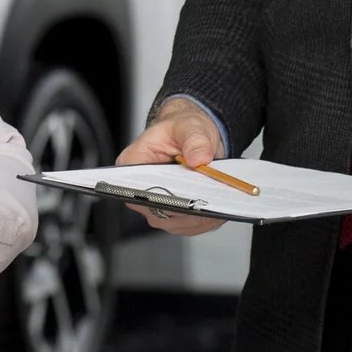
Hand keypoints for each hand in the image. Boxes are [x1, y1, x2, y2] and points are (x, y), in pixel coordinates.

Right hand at [116, 98, 226, 236]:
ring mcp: (158, 204)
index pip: (139, 191)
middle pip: (158, 212)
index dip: (162, 198)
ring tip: (218, 206)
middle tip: (209, 203)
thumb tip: (198, 158)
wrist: (193, 135)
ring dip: (198, 218)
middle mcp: (141, 189)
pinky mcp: (175, 213)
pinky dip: (206, 220)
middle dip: (186, 211)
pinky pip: (189, 225)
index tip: (184, 199)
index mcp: (133, 165)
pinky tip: (218, 210)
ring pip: (176, 223)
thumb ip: (194, 140)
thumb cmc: (181, 129)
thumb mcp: (189, 126)